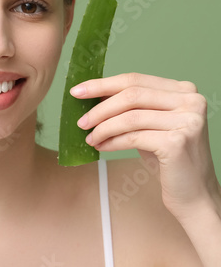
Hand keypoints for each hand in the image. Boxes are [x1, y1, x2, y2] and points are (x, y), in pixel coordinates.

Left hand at [73, 72, 220, 216]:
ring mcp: (187, 121)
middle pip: (131, 95)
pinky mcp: (178, 142)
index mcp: (184, 90)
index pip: (135, 80)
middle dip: (99, 108)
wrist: (193, 192)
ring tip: (90, 138)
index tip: (77, 91)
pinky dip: (112, 142)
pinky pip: (133, 137)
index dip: (102, 84)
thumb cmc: (168, 157)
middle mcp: (191, 101)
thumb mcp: (150, 124)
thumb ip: (131, 107)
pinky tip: (102, 147)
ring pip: (130, 117)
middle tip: (81, 122)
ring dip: (103, 128)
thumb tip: (93, 93)